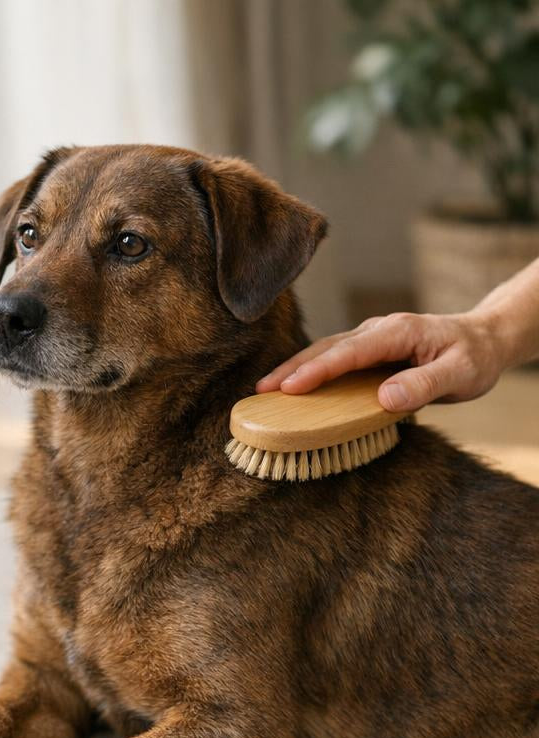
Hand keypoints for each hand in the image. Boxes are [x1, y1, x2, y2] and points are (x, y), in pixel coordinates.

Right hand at [255, 311, 507, 412]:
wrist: (485, 340)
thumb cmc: (474, 358)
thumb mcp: (460, 374)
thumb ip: (423, 385)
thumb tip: (385, 399)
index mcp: (398, 332)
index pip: (349, 352)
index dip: (317, 371)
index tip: (290, 389)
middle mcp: (379, 329)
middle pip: (327, 348)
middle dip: (292, 368)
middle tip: (261, 390)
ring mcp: (371, 337)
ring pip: (326, 350)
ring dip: (295, 368)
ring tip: (266, 389)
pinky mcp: (368, 349)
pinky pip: (334, 358)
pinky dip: (310, 369)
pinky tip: (292, 385)